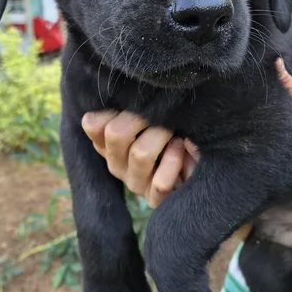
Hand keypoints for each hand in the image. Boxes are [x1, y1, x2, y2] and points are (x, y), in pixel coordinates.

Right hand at [81, 110, 198, 207]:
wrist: (199, 166)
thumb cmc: (174, 133)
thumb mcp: (154, 116)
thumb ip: (139, 106)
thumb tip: (138, 92)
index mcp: (109, 142)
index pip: (92, 123)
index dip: (115, 108)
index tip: (137, 104)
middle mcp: (116, 164)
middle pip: (116, 133)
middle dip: (144, 117)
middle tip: (161, 114)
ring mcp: (134, 184)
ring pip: (140, 153)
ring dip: (163, 136)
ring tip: (176, 134)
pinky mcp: (154, 199)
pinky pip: (160, 182)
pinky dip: (175, 161)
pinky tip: (183, 148)